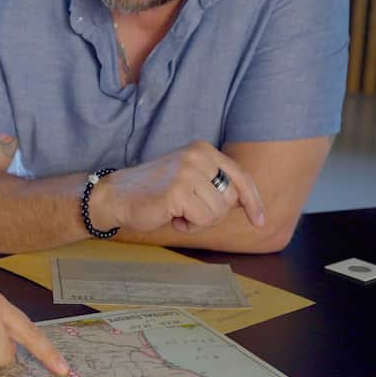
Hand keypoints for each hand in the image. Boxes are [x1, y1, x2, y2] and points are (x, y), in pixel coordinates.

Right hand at [94, 141, 264, 233]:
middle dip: (214, 213)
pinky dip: (189, 226)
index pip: (240, 176)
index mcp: (203, 150)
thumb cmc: (154, 191)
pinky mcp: (178, 191)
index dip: (253, 201)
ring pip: (218, 212)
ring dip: (199, 221)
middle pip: (231, 198)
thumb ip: (215, 184)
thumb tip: (246, 202)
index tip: (258, 220)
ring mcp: (187, 172)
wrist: (117, 196)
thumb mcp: (189, 178)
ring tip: (178, 213)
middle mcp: (198, 156)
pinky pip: (202, 220)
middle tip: (189, 211)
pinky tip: (172, 217)